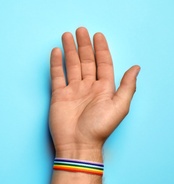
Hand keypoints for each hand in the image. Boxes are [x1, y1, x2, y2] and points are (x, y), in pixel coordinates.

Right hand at [49, 27, 139, 159]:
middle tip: (80, 30)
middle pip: (86, 61)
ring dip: (69, 50)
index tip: (97, 35)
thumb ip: (127, 86)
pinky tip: (56, 52)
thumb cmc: (99, 128)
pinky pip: (57, 76)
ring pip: (72, 65)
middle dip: (83, 45)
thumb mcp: (119, 107)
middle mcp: (88, 87)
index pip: (103, 64)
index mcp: (104, 89)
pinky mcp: (58, 96)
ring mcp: (73, 91)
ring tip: (66, 36)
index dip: (101, 49)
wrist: (78, 144)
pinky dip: (56, 64)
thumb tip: (136, 68)